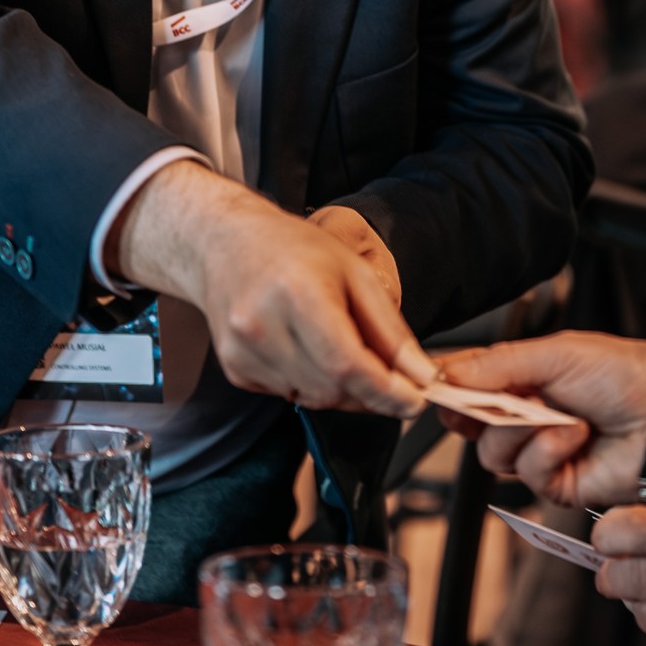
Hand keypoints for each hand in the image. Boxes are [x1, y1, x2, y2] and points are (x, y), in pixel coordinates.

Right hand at [111, 161, 429, 416]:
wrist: (224, 243)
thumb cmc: (292, 249)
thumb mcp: (355, 273)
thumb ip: (391, 330)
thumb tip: (422, 376)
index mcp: (299, 294)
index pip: (348, 365)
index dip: (387, 392)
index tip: (414, 402)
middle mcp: (263, 326)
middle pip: (332, 389)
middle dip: (367, 390)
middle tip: (383, 370)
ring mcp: (243, 351)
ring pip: (312, 399)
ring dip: (337, 388)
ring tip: (336, 345)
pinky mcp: (235, 368)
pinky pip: (287, 395)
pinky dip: (308, 382)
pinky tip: (303, 347)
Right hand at [438, 332, 645, 507]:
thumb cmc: (626, 375)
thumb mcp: (558, 354)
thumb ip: (500, 364)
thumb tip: (448, 373)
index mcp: (526, 375)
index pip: (471, 379)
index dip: (449, 384)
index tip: (432, 383)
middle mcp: (528, 413)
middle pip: (471, 420)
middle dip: (477, 411)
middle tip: (491, 400)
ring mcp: (540, 449)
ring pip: (491, 452)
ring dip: (521, 431)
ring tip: (556, 416)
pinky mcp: (557, 482)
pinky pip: (527, 473)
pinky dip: (547, 452)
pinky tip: (575, 436)